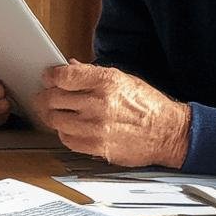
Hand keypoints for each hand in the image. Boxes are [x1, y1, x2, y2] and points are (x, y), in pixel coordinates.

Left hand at [33, 60, 190, 167]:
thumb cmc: (147, 105)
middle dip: (46, 96)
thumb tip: (71, 67)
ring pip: (55, 120)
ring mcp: (96, 127)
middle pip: (53, 98)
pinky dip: (65, 133)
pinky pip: (67, 139)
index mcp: (106, 82)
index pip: (64, 76)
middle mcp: (99, 104)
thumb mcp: (123, 79)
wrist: (168, 132)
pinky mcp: (97, 147)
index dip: (50, 76)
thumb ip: (93, 75)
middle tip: (46, 96)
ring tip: (57, 112)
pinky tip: (71, 128)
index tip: (48, 78)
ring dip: (53, 115)